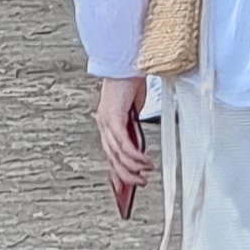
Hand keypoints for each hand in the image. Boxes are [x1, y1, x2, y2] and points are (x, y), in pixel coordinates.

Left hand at [95, 74, 151, 192]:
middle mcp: (103, 124)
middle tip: (139, 184)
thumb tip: (138, 143)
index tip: (122, 187)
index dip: (116, 172)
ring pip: (117, 154)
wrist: (128, 62)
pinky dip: (135, 155)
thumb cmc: (130, 81)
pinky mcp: (113, 117)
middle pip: (112, 158)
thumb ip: (134, 126)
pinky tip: (144, 161)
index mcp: (107, 123)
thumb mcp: (135, 109)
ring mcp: (106, 121)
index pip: (110, 153)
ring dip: (132, 167)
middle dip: (125, 175)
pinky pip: (124, 143)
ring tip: (145, 173)